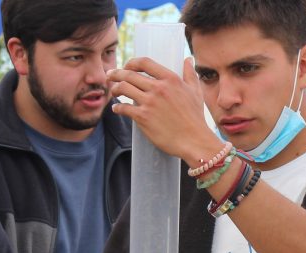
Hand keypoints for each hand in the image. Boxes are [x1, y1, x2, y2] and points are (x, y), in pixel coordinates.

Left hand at [108, 57, 222, 162]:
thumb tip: (188, 60)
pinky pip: (123, 108)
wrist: (194, 140)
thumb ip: (190, 74)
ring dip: (115, 89)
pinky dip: (117, 108)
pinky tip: (117, 109)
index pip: (144, 62)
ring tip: (114, 92)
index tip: (126, 66)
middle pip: (129, 74)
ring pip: (123, 88)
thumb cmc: (195, 117)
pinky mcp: (143, 117)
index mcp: (170, 79)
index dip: (131, 62)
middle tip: (110, 76)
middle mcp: (158, 88)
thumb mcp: (195, 91)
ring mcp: (149, 102)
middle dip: (116, 74)